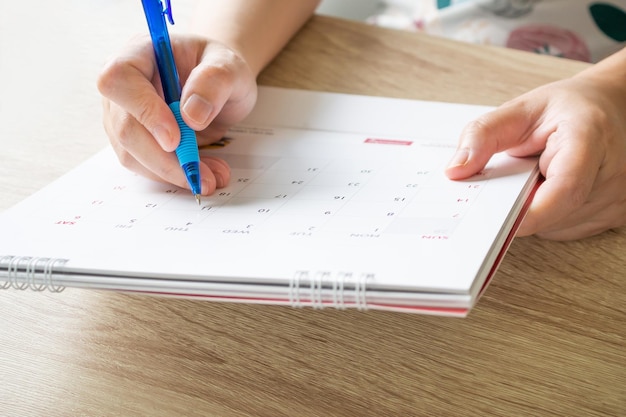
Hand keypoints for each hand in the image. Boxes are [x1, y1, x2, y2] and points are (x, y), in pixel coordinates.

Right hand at [98, 34, 257, 194]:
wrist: (219, 83)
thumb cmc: (219, 68)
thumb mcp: (230, 66)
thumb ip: (215, 82)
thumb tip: (191, 116)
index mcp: (139, 53)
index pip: (120, 80)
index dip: (144, 112)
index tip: (175, 139)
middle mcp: (123, 86)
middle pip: (125, 128)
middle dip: (164, 159)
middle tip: (200, 175)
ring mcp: (123, 116)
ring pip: (132, 154)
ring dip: (172, 173)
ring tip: (212, 176)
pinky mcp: (135, 141)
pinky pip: (146, 166)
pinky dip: (174, 176)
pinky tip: (202, 173)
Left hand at [445, 72, 625, 239]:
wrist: (610, 107)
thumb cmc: (567, 108)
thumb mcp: (518, 111)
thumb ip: (482, 136)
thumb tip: (456, 170)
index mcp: (589, 137)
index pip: (565, 188)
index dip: (531, 212)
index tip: (500, 221)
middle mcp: (613, 171)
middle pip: (555, 212)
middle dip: (522, 205)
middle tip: (515, 178)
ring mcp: (620, 197)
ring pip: (559, 226)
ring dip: (538, 211)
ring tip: (541, 176)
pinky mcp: (618, 214)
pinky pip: (569, 229)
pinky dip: (552, 216)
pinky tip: (552, 189)